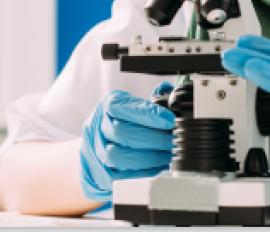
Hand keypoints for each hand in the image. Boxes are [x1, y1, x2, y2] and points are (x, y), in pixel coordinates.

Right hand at [79, 82, 176, 201]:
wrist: (96, 152)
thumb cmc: (119, 126)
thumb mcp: (131, 109)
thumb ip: (148, 104)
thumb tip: (169, 92)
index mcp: (107, 106)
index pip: (125, 107)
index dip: (149, 114)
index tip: (170, 120)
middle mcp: (97, 127)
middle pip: (121, 132)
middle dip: (153, 138)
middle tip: (173, 141)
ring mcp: (96, 151)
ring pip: (118, 156)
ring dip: (148, 158)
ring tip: (167, 157)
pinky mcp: (100, 173)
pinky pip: (120, 176)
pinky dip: (142, 173)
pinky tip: (158, 168)